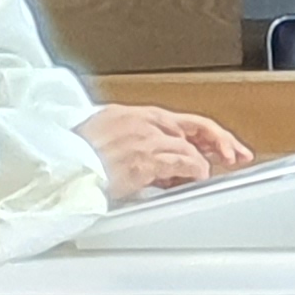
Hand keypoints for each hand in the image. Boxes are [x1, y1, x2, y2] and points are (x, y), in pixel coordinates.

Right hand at [82, 104, 244, 193]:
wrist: (55, 169)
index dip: (204, 132)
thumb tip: (160, 167)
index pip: (177, 119)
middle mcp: (139, 122)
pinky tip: (196, 179)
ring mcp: (143, 139)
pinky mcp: (144, 159)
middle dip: (221, 141)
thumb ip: (134, 145)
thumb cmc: (72, 160)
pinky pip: (184, 164)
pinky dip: (195, 172)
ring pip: (191, 148)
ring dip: (202, 165)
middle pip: (195, 126)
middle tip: (238, 155)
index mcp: (128, 115)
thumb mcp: (103, 142)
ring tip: (202, 177)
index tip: (220, 143)